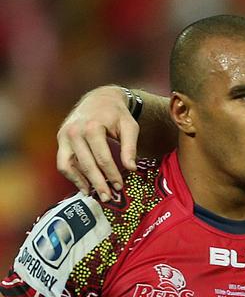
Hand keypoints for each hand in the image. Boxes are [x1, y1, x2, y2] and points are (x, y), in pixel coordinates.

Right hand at [56, 85, 138, 201]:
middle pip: (86, 164)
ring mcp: (65, 136)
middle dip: (98, 183)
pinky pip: (63, 163)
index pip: (103, 158)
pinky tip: (84, 186)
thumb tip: (131, 169)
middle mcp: (75, 131)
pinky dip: (72, 176)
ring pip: (70, 165)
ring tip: (93, 194)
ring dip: (81, 182)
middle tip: (108, 197)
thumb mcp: (129, 126)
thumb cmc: (116, 114)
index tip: (120, 187)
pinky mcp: (61, 140)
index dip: (112, 175)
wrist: (99, 99)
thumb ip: (130, 147)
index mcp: (92, 127)